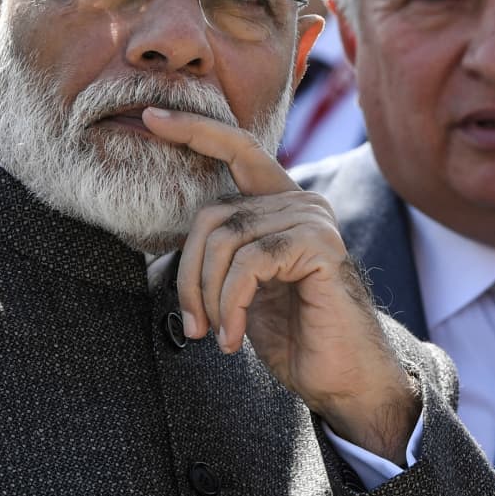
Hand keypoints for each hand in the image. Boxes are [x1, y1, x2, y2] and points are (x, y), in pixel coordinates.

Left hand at [141, 107, 419, 462]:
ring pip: (227, 241)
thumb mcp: (246, 287)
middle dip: (189, 274)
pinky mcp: (320, 246)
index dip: (194, 130)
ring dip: (209, 298)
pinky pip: (250, 264)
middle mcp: (302, 202)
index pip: (237, 150)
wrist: (343, 378)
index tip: (151, 116)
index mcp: (282, 204)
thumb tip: (174, 238)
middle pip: (213, 214)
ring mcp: (313, 220)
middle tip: (193, 324)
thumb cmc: (294, 336)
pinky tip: (234, 337)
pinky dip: (231, 306)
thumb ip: (224, 251)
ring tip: (216, 334)